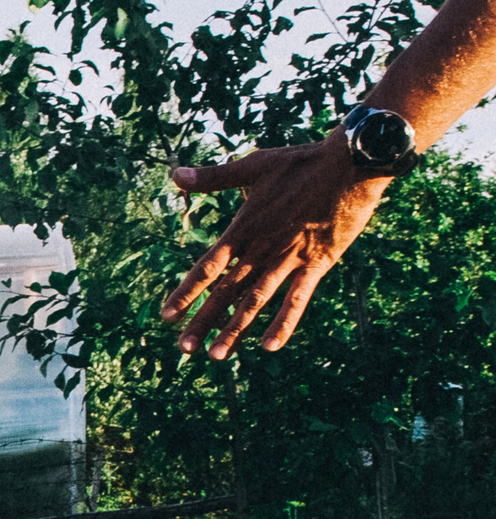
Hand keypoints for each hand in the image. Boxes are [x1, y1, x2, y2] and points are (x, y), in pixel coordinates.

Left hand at [159, 141, 391, 357]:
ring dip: (235, 329)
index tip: (166, 316)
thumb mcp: (254, 165)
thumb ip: (214, 178)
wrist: (353, 164)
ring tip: (216, 355)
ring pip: (256, 300)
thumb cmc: (303, 163)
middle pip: (226, 291)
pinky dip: (284, 322)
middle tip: (184, 349)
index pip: (208, 267)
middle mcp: (262, 248)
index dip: (186, 292)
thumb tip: (176, 174)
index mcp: (244, 228)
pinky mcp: (317, 263)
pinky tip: (270, 346)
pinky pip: (298, 298)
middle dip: (204, 321)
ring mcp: (289, 258)